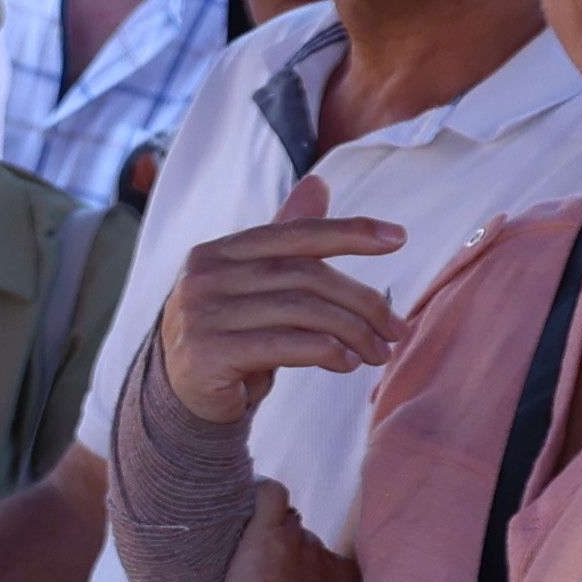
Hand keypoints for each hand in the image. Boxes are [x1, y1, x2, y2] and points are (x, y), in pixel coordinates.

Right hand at [150, 168, 406, 428]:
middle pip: (304, 275)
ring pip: (300, 311)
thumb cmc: (231, 336)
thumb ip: (286, 239)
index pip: (295, 234)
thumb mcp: (258, 286)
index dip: (349, 231)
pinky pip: (283, 346)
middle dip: (362, 301)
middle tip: (397, 328)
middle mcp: (204, 276)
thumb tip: (319, 182)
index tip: (399, 238)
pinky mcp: (207, 354)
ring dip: (353, 332)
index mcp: (217, 252)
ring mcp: (202, 315)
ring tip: (380, 352)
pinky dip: (325, 352)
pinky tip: (349, 363)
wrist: (183, 398)